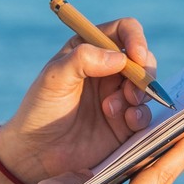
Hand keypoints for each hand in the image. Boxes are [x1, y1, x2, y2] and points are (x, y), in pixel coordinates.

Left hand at [0, 17, 159, 182]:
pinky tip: (126, 121)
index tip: (136, 55)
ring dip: (138, 94)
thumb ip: (83, 59)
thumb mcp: (54, 78)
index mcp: (90, 50)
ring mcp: (118, 96)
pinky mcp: (124, 123)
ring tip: (111, 109)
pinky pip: (145, 113)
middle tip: (131, 89)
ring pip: (146, 87)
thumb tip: (120, 57)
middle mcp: (108, 71)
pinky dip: (141, 115)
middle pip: (143, 59)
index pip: (123, 31)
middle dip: (144, 71)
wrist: (36, 153)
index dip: (135, 38)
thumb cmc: (40, 110)